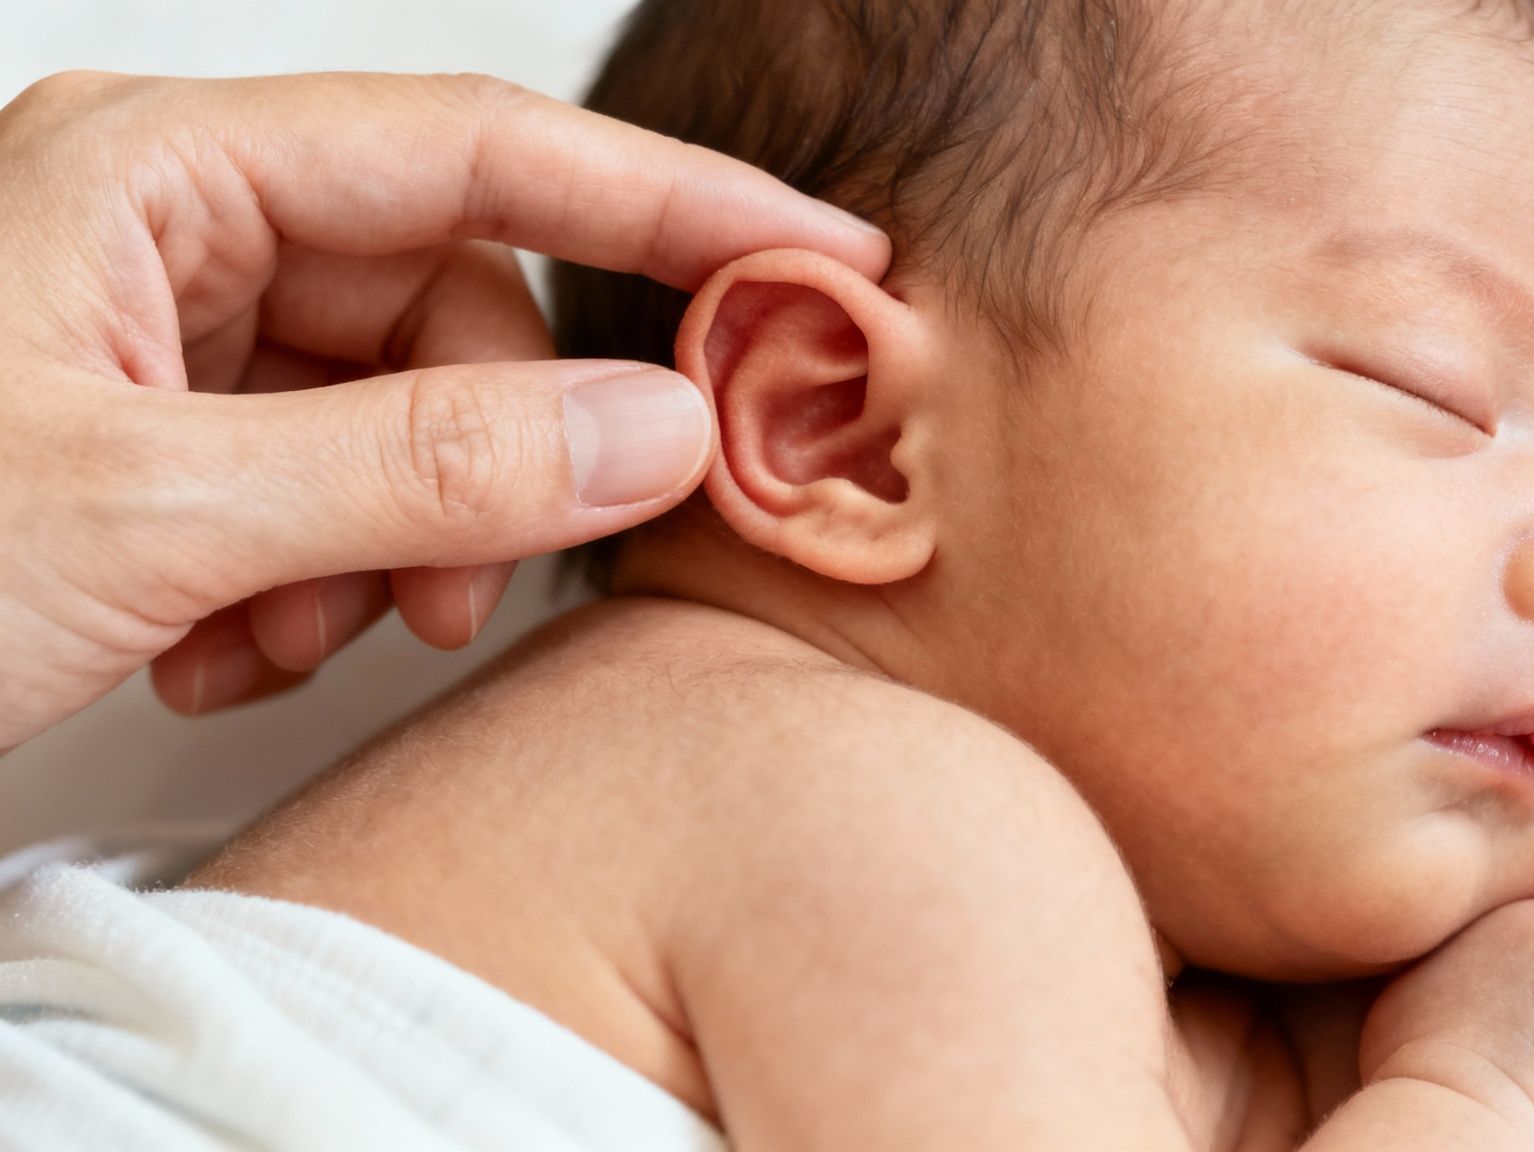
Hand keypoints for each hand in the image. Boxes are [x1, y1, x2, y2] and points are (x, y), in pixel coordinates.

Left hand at [0, 71, 889, 750]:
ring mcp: (167, 344)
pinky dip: (317, 586)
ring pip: (405, 418)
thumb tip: (660, 423)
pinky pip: (334, 490)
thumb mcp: (150, 516)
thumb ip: (425, 463)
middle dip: (480, 463)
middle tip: (462, 590)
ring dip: (391, 548)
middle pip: (452, 308)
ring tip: (291, 637)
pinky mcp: (168, 448)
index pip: (481, 149)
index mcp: (154, 175)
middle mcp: (170, 238)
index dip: (670, 198)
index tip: (815, 253)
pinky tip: (223, 648)